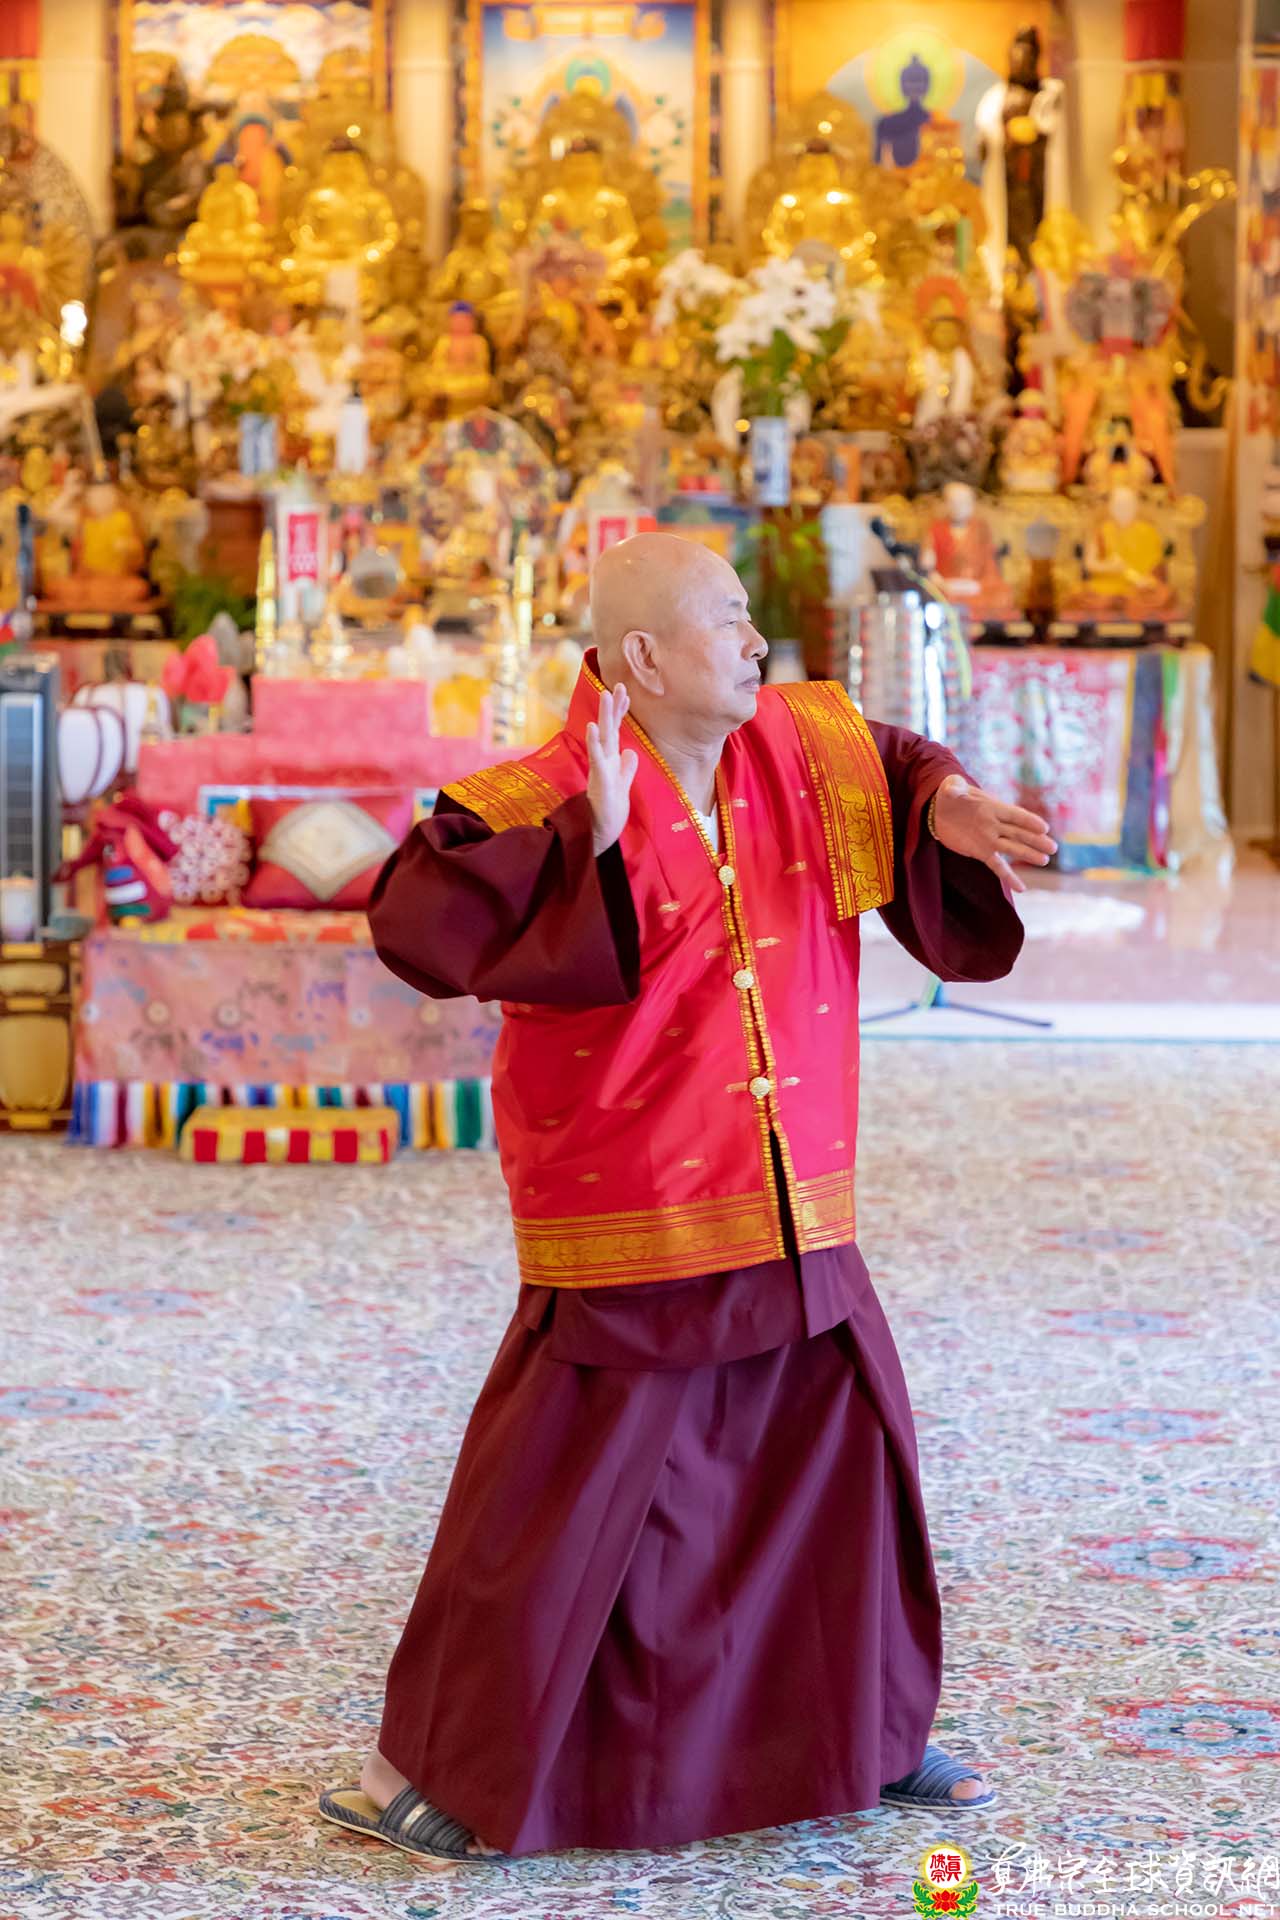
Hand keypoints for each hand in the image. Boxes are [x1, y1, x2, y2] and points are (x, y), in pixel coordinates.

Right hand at [585, 682, 638, 856]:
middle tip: (617, 685)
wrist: (600, 833)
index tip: (625, 692)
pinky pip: (597, 758)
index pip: (616, 732)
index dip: (620, 712)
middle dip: (613, 707)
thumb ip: (626, 769)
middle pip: (609, 729)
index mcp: (611, 761)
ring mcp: (600, 769)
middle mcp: (604, 761)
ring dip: (604, 716)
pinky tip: (592, 726)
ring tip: (606, 695)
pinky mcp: (599, 780)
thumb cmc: (609, 811)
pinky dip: (594, 742)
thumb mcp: (622, 785)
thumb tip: (631, 753)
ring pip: (603, 738)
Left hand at [928, 774, 1056, 895]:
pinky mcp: (981, 853)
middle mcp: (995, 825)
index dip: (1028, 821)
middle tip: (1053, 848)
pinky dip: (1009, 877)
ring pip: (1012, 848)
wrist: (939, 811)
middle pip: (1019, 833)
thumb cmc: (949, 795)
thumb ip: (955, 787)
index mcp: (993, 807)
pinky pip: (998, 866)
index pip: (1015, 815)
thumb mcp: (950, 787)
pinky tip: (1021, 888)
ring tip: (1043, 861)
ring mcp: (990, 840)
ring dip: (1028, 855)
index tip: (1043, 828)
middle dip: (1035, 840)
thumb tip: (954, 789)